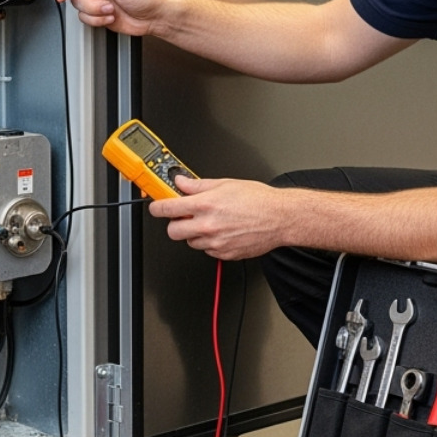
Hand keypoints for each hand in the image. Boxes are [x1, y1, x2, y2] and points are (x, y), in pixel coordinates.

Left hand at [148, 176, 286, 260]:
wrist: (280, 218)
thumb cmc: (258, 200)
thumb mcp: (225, 184)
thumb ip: (198, 185)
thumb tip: (182, 182)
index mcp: (205, 205)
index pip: (167, 208)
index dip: (157, 206)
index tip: (156, 206)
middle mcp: (208, 225)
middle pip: (173, 231)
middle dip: (175, 223)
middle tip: (183, 216)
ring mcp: (215, 242)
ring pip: (190, 242)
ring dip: (194, 233)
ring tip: (210, 222)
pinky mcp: (224, 254)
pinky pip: (207, 251)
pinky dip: (210, 243)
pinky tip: (222, 231)